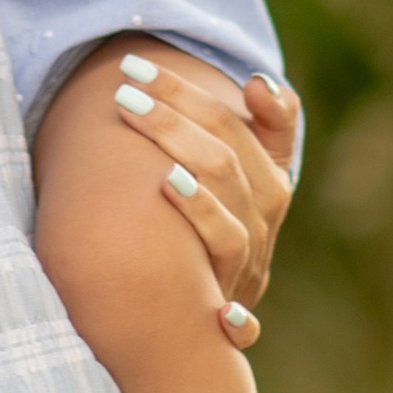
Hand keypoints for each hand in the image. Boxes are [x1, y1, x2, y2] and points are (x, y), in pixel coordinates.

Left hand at [111, 51, 297, 342]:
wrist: (224, 303)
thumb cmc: (222, 215)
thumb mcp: (246, 166)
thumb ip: (262, 121)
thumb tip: (257, 81)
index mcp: (270, 179)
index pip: (233, 125)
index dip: (186, 94)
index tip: (135, 66)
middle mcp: (263, 223)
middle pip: (226, 168)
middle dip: (172, 127)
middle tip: (122, 96)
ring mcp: (247, 270)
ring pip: (230, 232)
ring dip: (198, 204)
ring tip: (160, 174)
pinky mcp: (232, 319)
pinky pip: (242, 326)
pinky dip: (233, 320)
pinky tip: (212, 307)